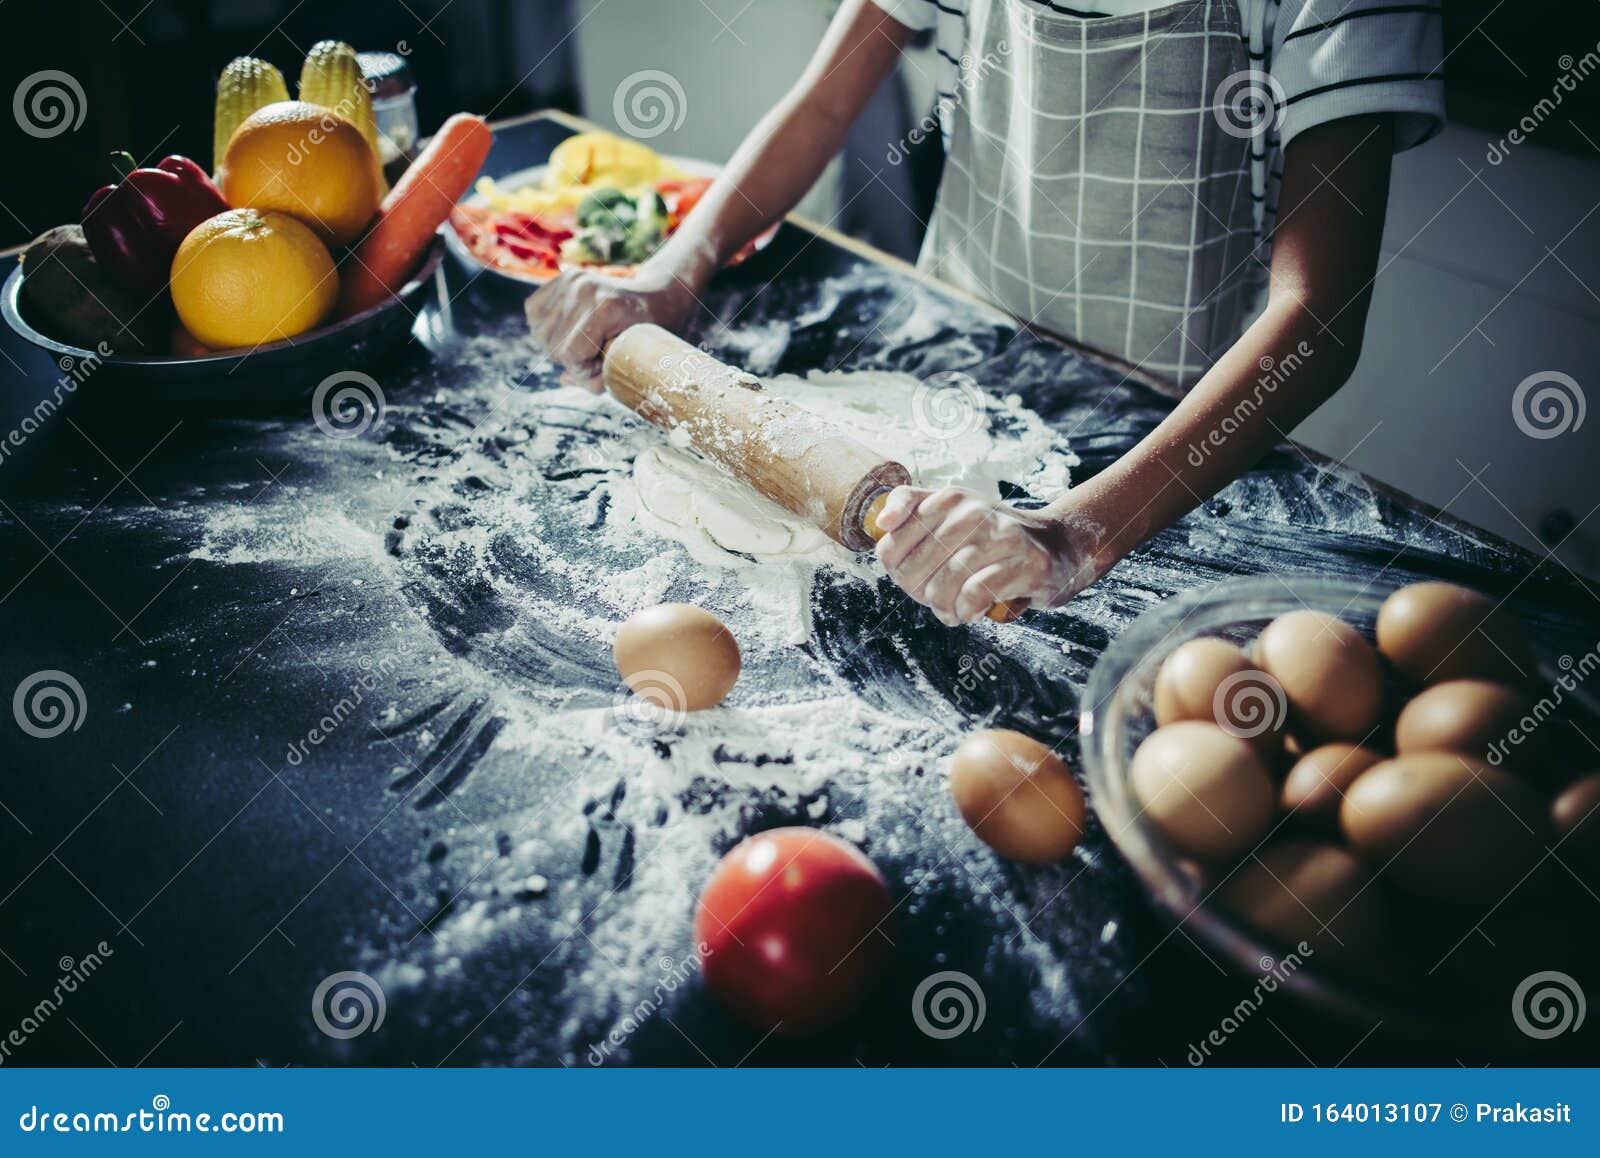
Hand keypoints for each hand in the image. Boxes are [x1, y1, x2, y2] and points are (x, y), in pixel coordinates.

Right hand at [525, 255, 706, 390]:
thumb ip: (598, 378)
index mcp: (606, 308)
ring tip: (585, 343)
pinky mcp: (564, 276)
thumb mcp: (631, 363)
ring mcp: (573, 279)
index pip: (571, 353)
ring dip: (559, 345)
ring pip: (541, 331)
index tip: (602, 369)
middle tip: (597, 356)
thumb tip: (563, 379)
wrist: (656, 298)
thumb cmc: (647, 334)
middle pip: (553, 345)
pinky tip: (568, 329)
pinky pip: (534, 310)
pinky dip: (546, 326)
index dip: (583, 371)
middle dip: (573, 360)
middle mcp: (585, 288)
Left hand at [873, 486, 1109, 624]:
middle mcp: (973, 511)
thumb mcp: (951, 513)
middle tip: (937, 597)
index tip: (916, 575)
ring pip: (941, 587)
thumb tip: (881, 523)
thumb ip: (910, 508)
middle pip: (912, 572)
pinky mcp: (1024, 565)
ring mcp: (1000, 536)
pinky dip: (967, 611)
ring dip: (944, 608)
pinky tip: (973, 610)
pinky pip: (973, 596)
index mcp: (949, 498)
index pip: (890, 545)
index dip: (896, 572)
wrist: (1057, 547)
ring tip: (954, 609)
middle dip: (919, 595)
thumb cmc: (994, 537)